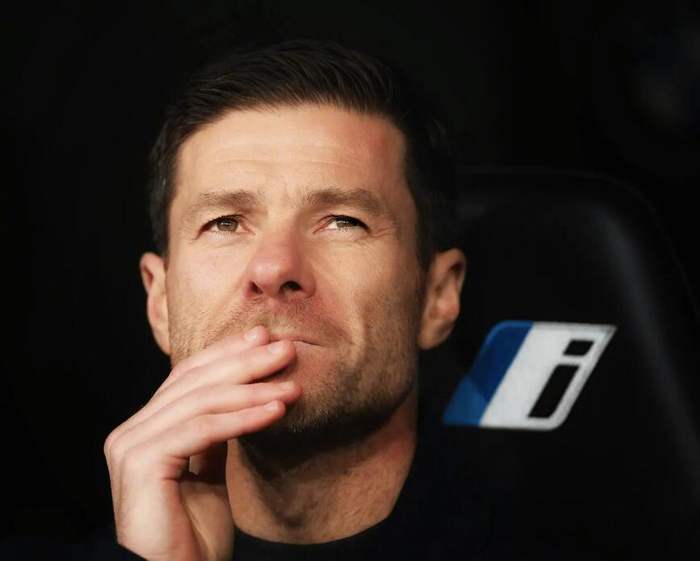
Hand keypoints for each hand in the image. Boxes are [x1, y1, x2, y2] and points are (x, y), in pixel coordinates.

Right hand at [103, 326, 300, 559]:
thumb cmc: (193, 535)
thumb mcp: (210, 474)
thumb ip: (216, 435)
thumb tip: (243, 396)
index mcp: (146, 428)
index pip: (188, 377)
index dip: (227, 354)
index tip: (265, 338)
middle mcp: (131, 431)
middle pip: (194, 382)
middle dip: (244, 361)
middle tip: (285, 348)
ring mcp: (131, 445)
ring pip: (201, 401)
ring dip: (252, 388)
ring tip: (292, 385)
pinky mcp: (141, 463)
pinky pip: (202, 430)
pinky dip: (243, 417)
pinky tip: (275, 410)